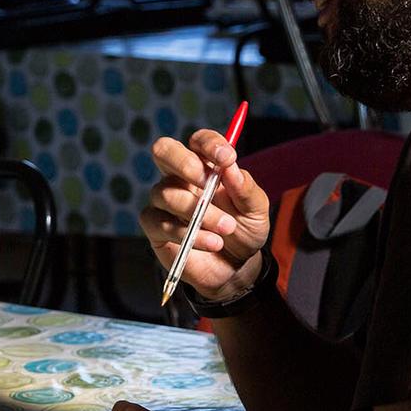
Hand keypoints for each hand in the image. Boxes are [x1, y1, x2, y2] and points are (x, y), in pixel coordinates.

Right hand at [140, 127, 270, 300]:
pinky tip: (212, 243)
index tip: (226, 158)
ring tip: (226, 229)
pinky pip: (160, 222)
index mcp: (205, 166)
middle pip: (163, 150)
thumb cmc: (244, 231)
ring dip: (199, 212)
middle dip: (183, 162)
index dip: (209, 144)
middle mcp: (179, 178)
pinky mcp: (155, 227)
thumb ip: (245, 188)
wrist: (236, 268)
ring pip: (167, 193)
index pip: (198, 141)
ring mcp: (164, 201)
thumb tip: (231, 167)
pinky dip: (188, 234)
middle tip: (206, 181)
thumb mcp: (256, 210)